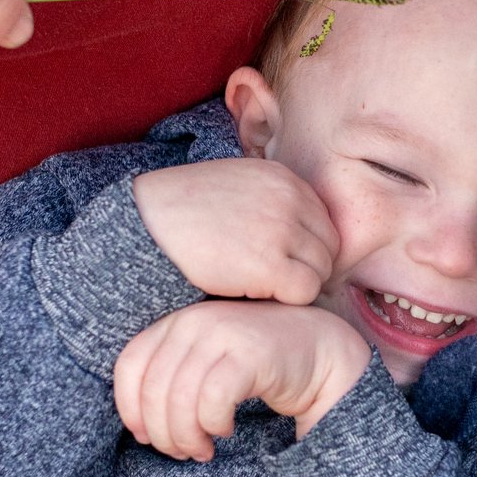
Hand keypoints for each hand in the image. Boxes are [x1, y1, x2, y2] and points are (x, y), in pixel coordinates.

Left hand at [114, 301, 370, 458]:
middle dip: (162, 433)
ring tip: (203, 450)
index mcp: (176, 322)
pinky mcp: (250, 352)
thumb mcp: (205, 364)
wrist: (322, 351)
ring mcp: (222, 333)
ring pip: (179, 398)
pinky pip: (213, 399)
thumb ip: (172, 379)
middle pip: (152, 389)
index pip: (129, 366)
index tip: (144, 436)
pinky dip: (214, 424)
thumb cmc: (258, 365)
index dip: (129, 408)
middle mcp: (194, 322)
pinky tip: (226, 430)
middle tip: (182, 452)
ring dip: (186, 436)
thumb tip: (137, 424)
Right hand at [132, 158, 339, 305]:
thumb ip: (271, 198)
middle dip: (308, 265)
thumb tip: (299, 231)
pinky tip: (256, 293)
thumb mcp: (237, 183)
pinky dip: (287, 299)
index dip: (306, 245)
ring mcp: (283, 231)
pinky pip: (305, 291)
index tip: (282, 259)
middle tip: (276, 280)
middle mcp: (290, 199)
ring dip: (297, 284)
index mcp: (283, 178)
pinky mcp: (272, 265)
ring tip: (261, 285)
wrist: (147, 223)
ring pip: (321, 270)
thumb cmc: (184, 210)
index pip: (322, 219)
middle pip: (328, 245)